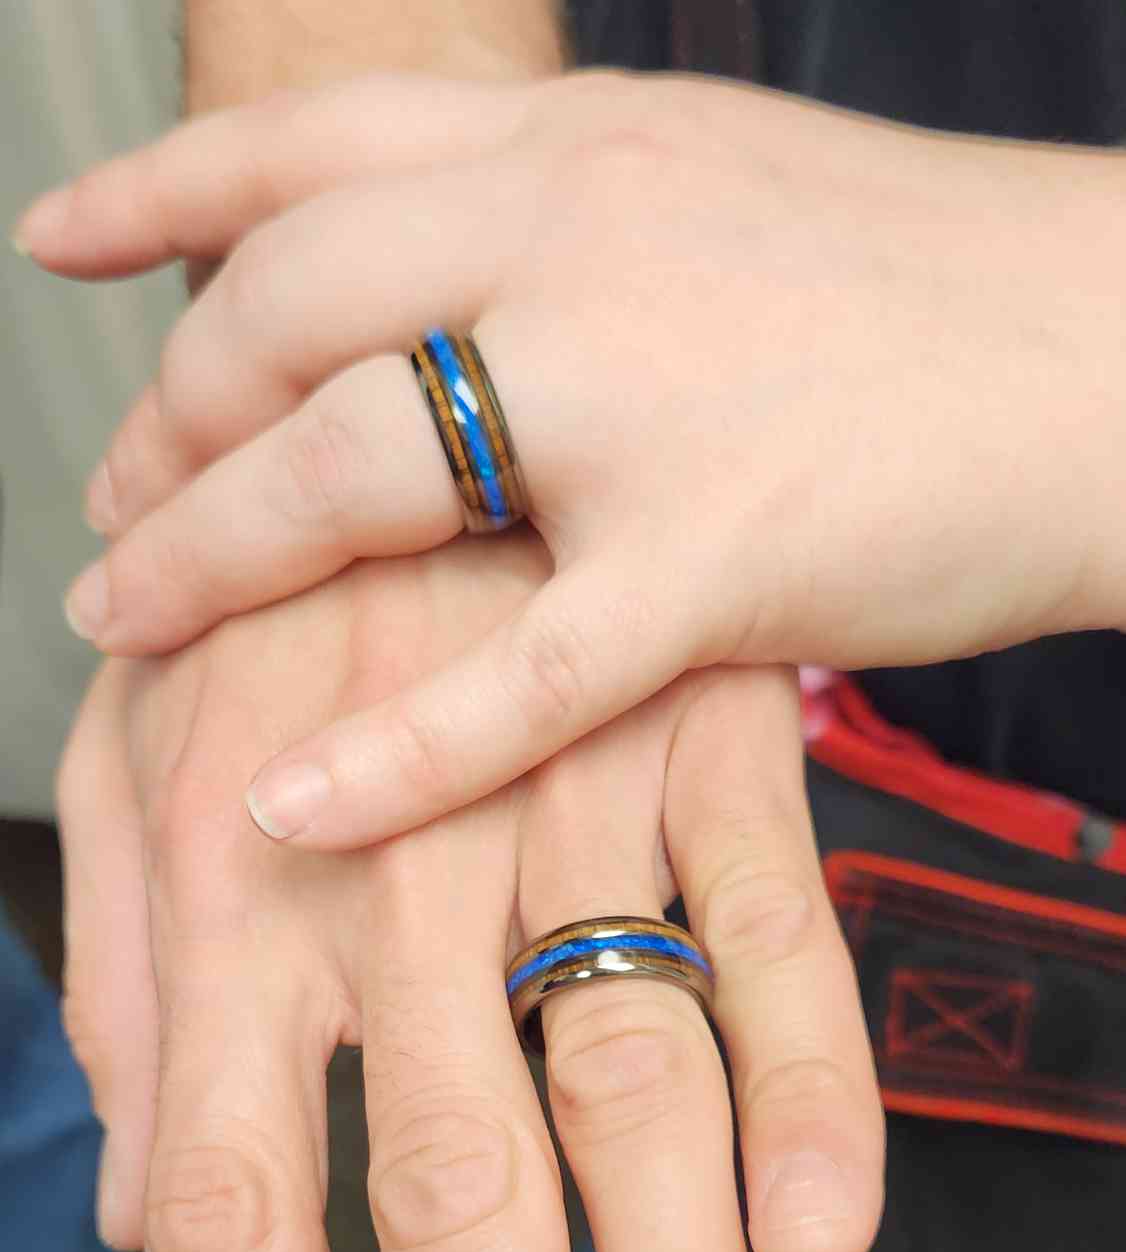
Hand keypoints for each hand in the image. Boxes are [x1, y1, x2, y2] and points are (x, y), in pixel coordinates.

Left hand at [21, 69, 1124, 849]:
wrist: (1115, 349)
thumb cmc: (926, 290)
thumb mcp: (716, 192)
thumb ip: (565, 228)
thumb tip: (443, 297)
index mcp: (581, 144)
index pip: (316, 140)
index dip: (160, 193)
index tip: (57, 246)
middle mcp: (584, 237)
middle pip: (288, 313)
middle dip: (167, 422)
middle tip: (118, 515)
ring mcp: (646, 396)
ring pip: (357, 467)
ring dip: (207, 554)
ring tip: (124, 624)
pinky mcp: (722, 556)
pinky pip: (516, 676)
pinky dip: (390, 754)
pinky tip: (291, 806)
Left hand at [58, 533, 881, 1251]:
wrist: (404, 373)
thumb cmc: (257, 611)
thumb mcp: (133, 770)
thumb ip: (135, 998)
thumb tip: (140, 1245)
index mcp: (227, 907)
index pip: (243, 1227)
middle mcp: (387, 887)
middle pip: (453, 1211)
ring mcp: (556, 812)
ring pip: (623, 1102)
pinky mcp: (701, 745)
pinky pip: (766, 927)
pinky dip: (802, 1081)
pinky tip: (819, 1245)